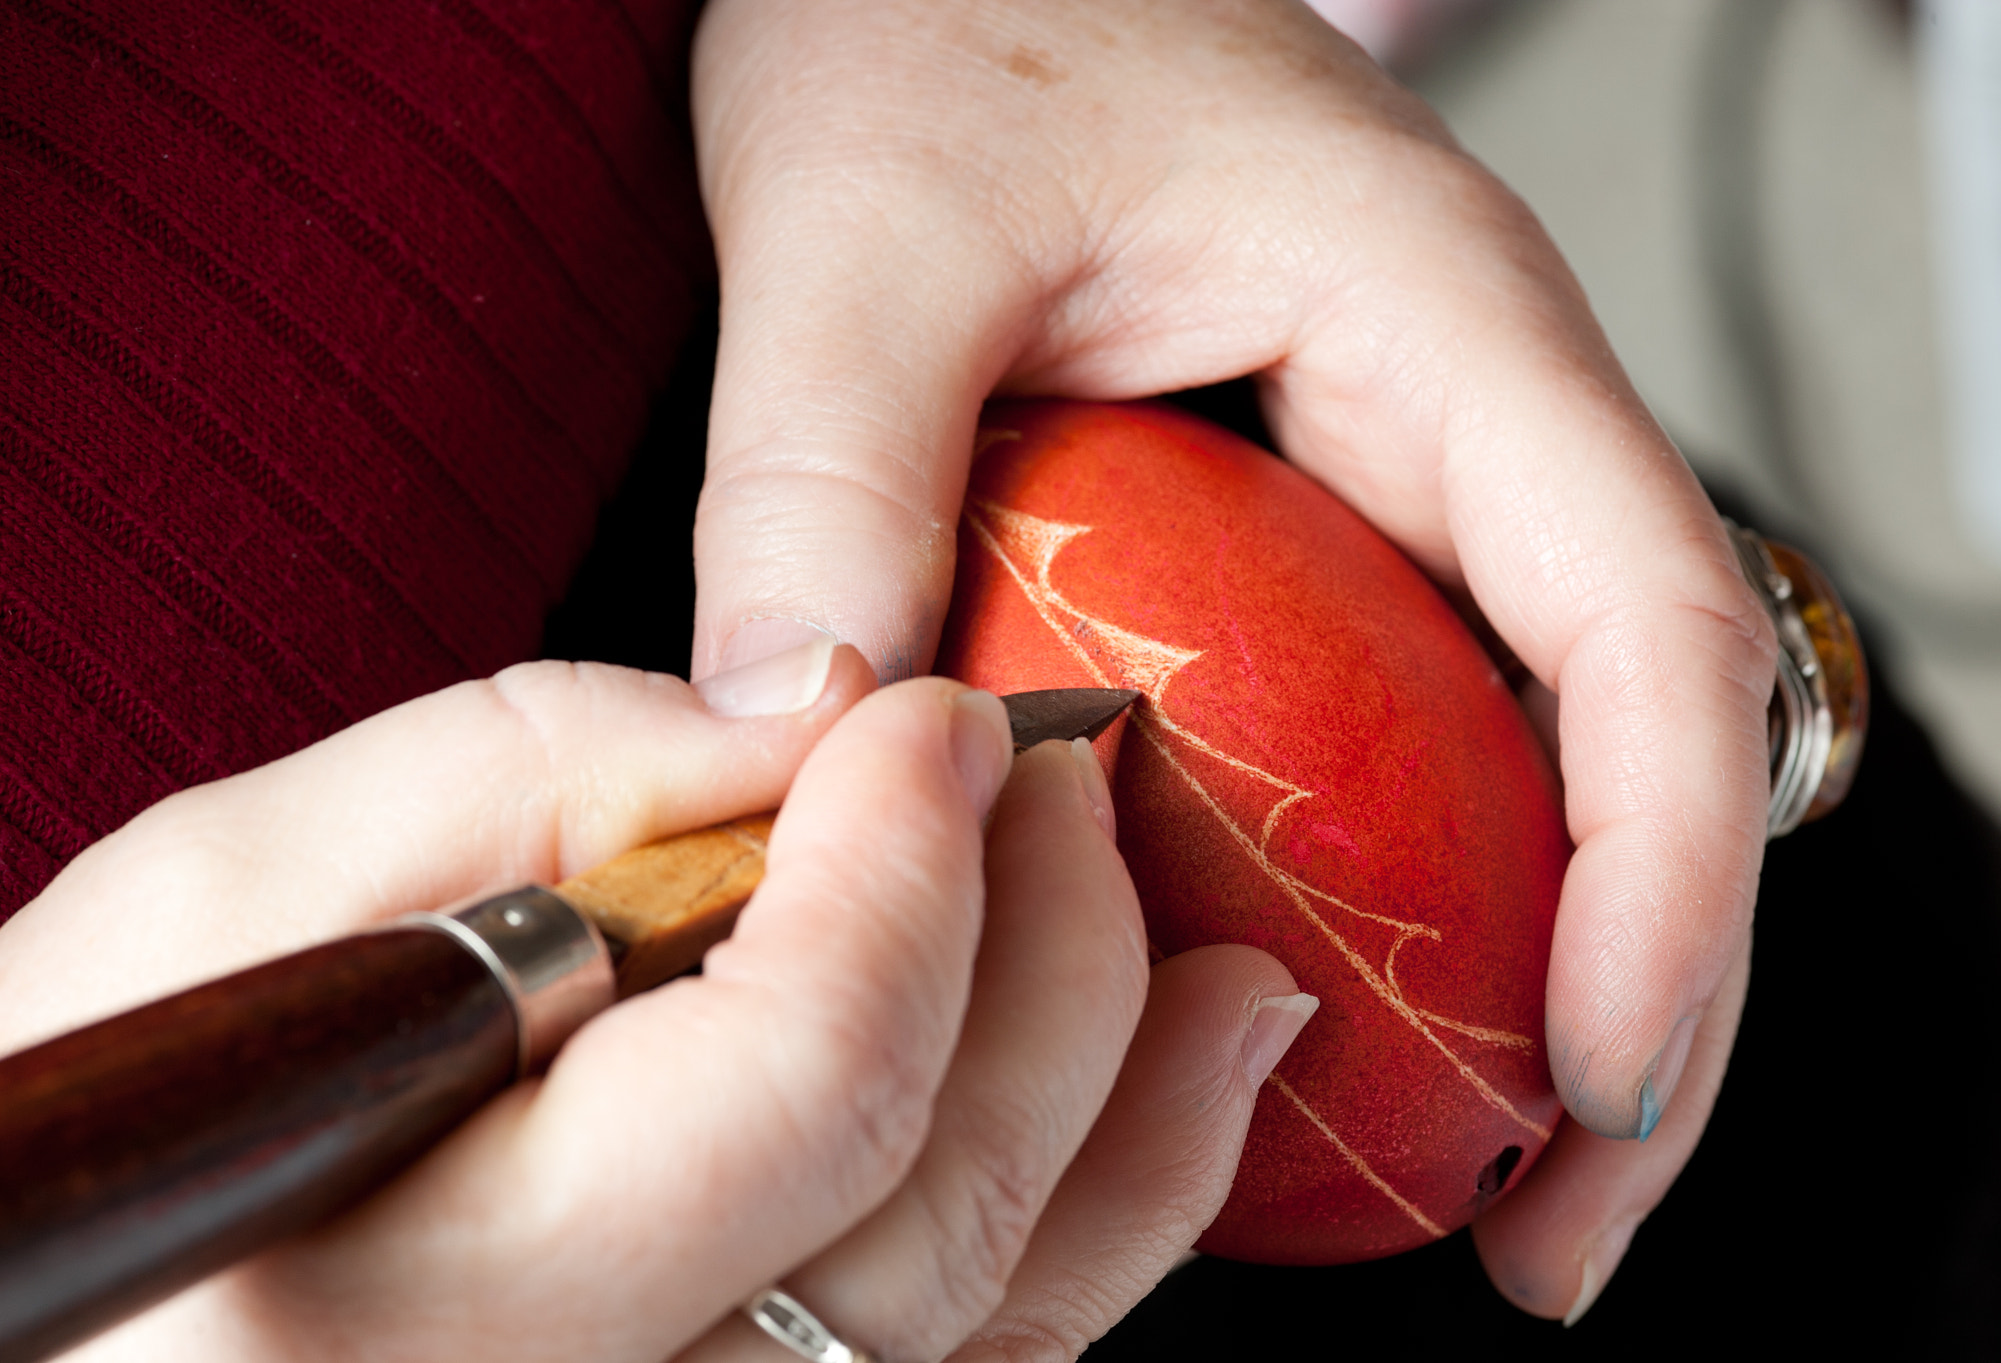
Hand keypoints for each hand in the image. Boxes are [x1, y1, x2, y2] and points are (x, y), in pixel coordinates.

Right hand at [4, 649, 1306, 1361]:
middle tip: (1069, 789)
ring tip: (1228, 968)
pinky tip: (1169, 1115)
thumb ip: (531, 771)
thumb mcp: (232, 882)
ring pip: (992, 1320)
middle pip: (937, 1203)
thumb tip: (811, 716)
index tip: (938, 727)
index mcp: (410, 1278)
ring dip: (1140, 1119)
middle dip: (1050, 963)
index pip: (800, 1077)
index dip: (910, 874)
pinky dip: (1102, 1238)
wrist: (91, 1271)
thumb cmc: (93, 1085)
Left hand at [688, 0, 1776, 1319]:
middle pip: (1624, 746)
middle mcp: (1448, 424)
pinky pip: (1372, 745)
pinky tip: (1284, 1022)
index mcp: (1437, 322)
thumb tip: (811, 742)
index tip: (1607, 1090)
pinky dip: (1361, 900)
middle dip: (1621, 1002)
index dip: (1663, 879)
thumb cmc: (938, 8)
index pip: (1642, 621)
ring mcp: (1376, 494)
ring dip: (1499, 981)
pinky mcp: (1289, 545)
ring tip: (1445, 1186)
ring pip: (1511, 767)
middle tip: (1541, 1235)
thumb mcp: (861, 224)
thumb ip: (828, 470)